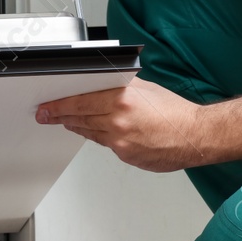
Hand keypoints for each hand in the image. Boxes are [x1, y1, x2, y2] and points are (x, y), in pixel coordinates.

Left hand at [35, 78, 213, 171]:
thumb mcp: (146, 88)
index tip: (46, 107)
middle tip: (47, 116)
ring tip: (68, 122)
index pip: (79, 102)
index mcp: (121, 100)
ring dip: (78, 127)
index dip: (59, 106)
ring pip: (91, 133)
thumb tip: (105, 84)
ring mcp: (120, 141)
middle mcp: (118, 122)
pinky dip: (102, 137)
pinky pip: (107, 144)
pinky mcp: (126, 155)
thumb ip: (122, 87)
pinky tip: (101, 132)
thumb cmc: (176, 112)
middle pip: (80, 119)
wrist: (195, 137)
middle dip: (61, 117)